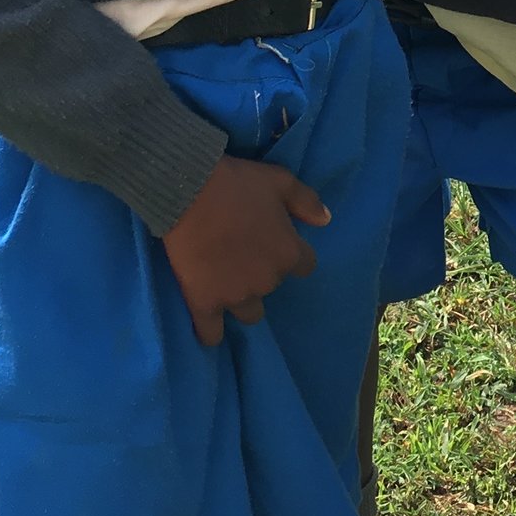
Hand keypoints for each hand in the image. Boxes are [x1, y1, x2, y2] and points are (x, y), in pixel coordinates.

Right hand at [160, 156, 327, 345]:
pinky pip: (212, 334)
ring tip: (225, 281)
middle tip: (243, 252)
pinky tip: (209, 323)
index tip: (273, 242)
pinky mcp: (204, 304)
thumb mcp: (281, 181)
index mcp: (289, 253)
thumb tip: (326, 220)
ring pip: (249, 313)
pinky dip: (212, 332)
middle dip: (262, 272)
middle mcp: (267, 281)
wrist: (190, 191)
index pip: (305, 266)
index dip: (290, 254)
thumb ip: (307, 202)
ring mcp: (236, 296)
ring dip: (242, 299)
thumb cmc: (238, 184)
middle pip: (273, 286)